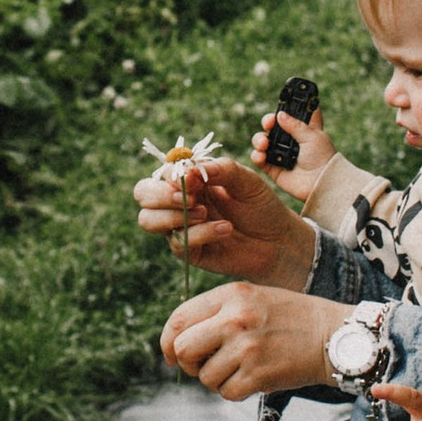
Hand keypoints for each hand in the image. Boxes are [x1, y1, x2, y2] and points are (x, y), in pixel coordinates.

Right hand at [132, 154, 312, 287]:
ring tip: (203, 212)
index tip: (190, 178)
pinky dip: (200, 233)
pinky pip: (178, 242)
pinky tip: (225, 229)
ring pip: (147, 220)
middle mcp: (178, 202)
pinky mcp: (189, 251)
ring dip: (171, 215)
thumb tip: (189, 170)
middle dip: (159, 194)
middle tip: (187, 197)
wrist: (279, 241)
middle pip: (142, 194)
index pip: (161, 172)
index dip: (168, 174)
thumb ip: (220, 169)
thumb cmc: (261, 207)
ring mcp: (180, 227)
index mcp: (189, 181)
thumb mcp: (247, 180)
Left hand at [160, 277, 340, 400]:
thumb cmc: (290, 318)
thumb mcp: (252, 298)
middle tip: (204, 365)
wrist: (334, 336)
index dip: (167, 342)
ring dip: (216, 379)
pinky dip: (234, 391)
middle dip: (188, 363)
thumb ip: (216, 312)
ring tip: (239, 369)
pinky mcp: (259, 375)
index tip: (172, 355)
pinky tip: (252, 378)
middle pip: (183, 349)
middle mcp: (235, 319)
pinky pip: (226, 392)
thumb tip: (176, 342)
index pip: (178, 319)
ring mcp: (247, 348)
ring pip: (204, 376)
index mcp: (231, 295)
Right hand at [253, 101, 340, 182]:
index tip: (283, 103)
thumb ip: (295, 124)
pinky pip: (259, 158)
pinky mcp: (273, 168)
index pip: (295, 113)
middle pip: (273, 125)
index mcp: (304, 129)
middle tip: (269, 123)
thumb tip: (279, 115)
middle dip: (268, 121)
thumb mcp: (312, 136)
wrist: (321, 183)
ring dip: (259, 139)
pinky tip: (261, 156)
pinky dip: (257, 155)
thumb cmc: (323, 158)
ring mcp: (280, 153)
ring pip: (262, 140)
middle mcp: (290, 140)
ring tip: (264, 143)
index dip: (288, 106)